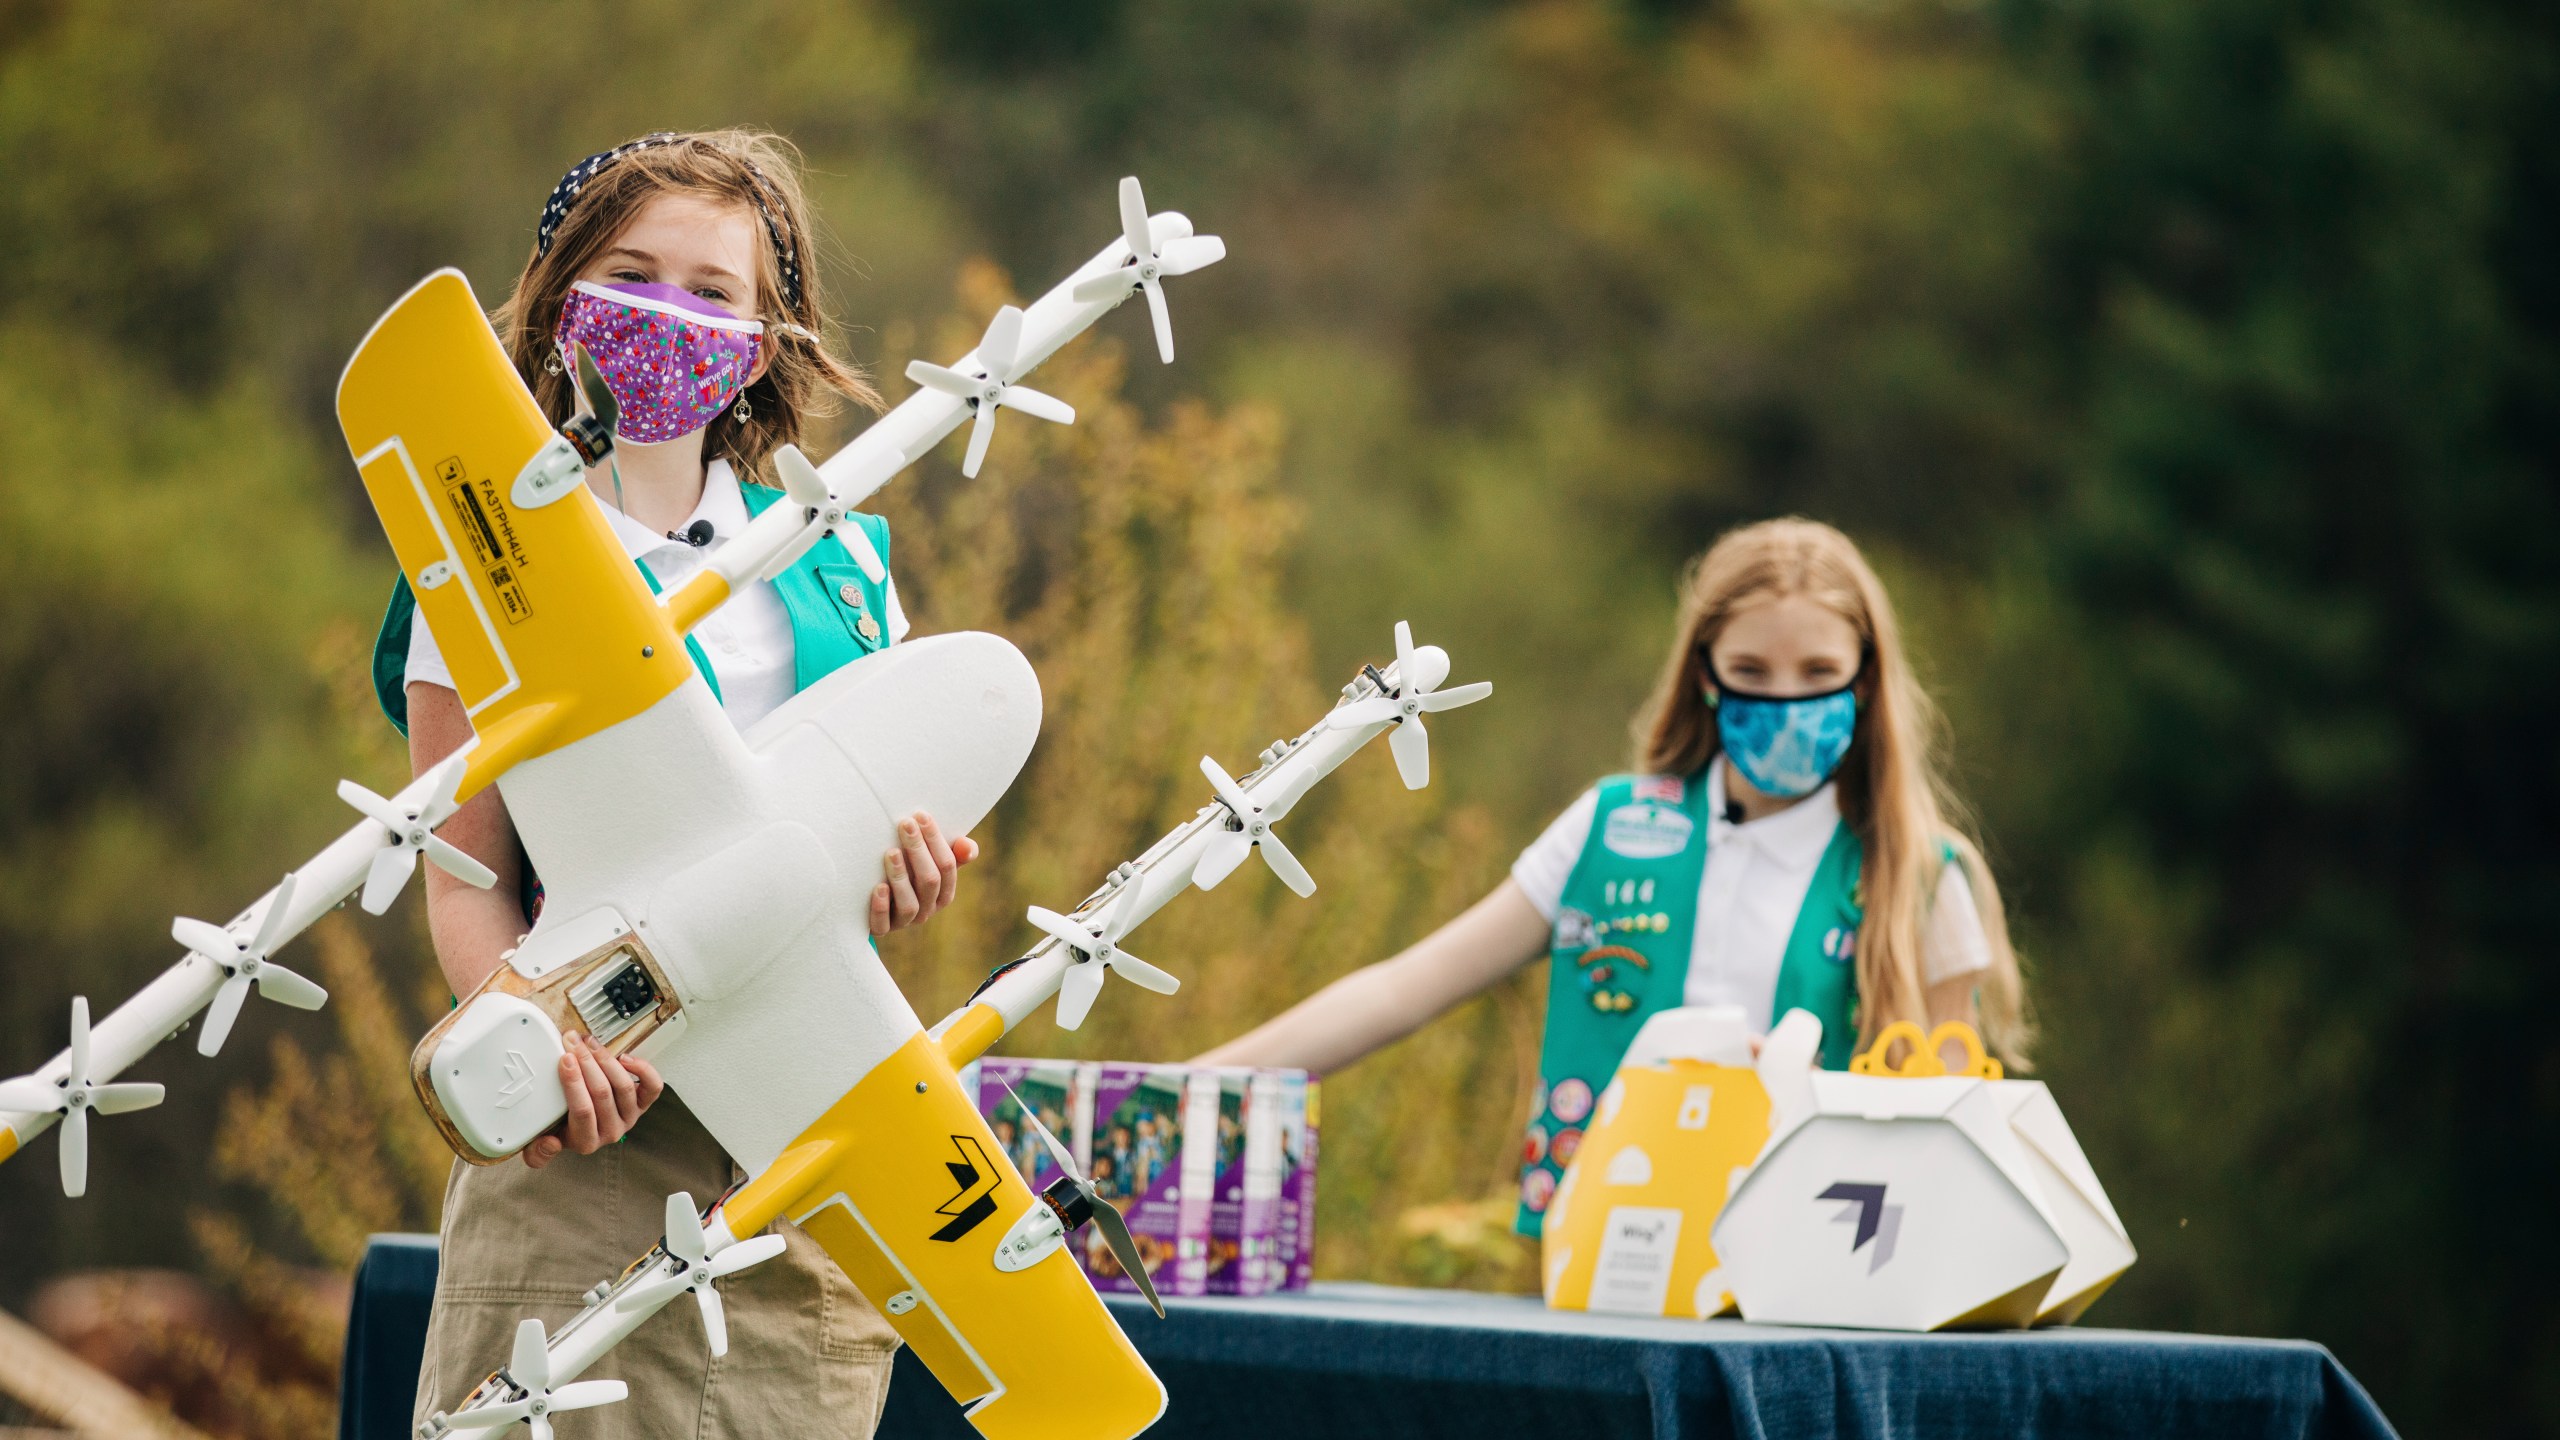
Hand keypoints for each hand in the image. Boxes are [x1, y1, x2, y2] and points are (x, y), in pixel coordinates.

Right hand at [523, 1031, 663, 1168]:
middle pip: (602, 1093)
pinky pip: (652, 1087)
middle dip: (586, 1063)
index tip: (564, 1059)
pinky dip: (642, 1069)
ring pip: (623, 1086)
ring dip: (606, 1060)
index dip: (574, 1082)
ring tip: (591, 1044)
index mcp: (585, 1142)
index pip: (582, 1110)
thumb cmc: (560, 1129)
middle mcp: (610, 1132)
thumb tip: (549, 1143)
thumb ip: (537, 1152)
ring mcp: (629, 1117)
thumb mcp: (541, 1143)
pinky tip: (624, 1057)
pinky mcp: (643, 1105)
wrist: (580, 1128)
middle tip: (574, 1043)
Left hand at [870, 811, 980, 934]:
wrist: (872, 900)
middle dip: (918, 850)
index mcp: (944, 892)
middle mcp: (927, 909)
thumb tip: (967, 845)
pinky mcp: (881, 928)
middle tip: (905, 825)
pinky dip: (881, 907)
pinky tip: (878, 887)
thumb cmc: (907, 871)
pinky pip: (883, 924)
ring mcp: (904, 921)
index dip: (935, 840)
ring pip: (909, 904)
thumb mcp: (930, 861)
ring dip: (901, 877)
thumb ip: (952, 852)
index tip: (921, 816)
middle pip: (930, 881)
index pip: (947, 866)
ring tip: (891, 852)